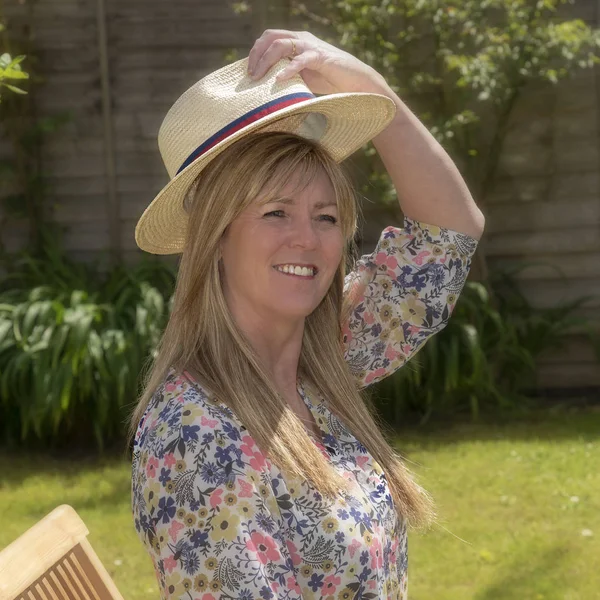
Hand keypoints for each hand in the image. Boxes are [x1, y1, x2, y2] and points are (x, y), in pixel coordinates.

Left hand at [247, 30, 389, 95]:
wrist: (356, 83)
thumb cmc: (330, 81)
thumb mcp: (302, 77)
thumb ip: (287, 74)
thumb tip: (266, 86)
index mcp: (296, 41)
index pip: (269, 38)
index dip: (256, 52)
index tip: (248, 71)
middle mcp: (302, 39)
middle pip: (271, 37)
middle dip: (256, 54)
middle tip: (250, 74)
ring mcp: (311, 46)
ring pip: (281, 45)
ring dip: (266, 61)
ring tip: (259, 77)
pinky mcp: (321, 57)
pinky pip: (300, 60)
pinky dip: (288, 69)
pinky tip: (279, 80)